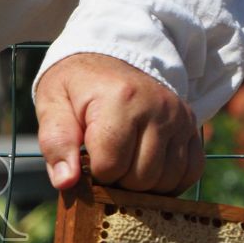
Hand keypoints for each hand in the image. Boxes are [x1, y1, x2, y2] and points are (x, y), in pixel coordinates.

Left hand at [35, 52, 203, 194]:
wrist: (110, 58)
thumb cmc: (77, 87)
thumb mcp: (52, 105)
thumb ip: (56, 143)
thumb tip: (66, 182)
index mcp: (120, 100)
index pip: (110, 166)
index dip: (94, 172)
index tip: (87, 156)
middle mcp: (157, 107)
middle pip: (141, 178)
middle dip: (118, 180)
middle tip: (105, 160)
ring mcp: (179, 116)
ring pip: (166, 180)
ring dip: (143, 184)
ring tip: (125, 163)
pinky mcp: (191, 125)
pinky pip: (191, 171)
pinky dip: (169, 180)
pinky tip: (149, 168)